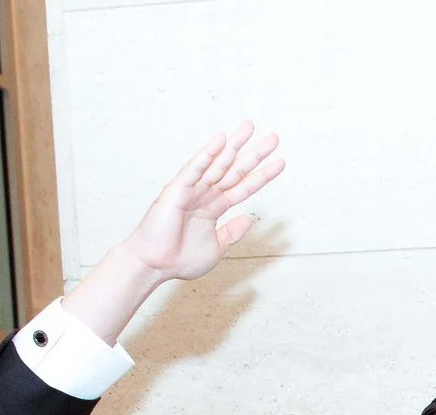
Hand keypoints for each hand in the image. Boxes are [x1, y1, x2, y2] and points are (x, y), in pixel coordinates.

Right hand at [124, 123, 281, 282]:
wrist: (155, 265)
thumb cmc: (179, 259)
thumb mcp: (217, 248)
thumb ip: (232, 233)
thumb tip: (248, 219)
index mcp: (215, 207)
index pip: (244, 186)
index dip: (262, 175)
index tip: (281, 162)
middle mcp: (205, 194)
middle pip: (235, 170)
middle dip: (254, 154)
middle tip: (274, 137)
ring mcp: (192, 190)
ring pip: (218, 164)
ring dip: (234, 145)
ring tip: (250, 127)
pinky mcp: (177, 189)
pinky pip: (195, 168)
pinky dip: (207, 154)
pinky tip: (220, 139)